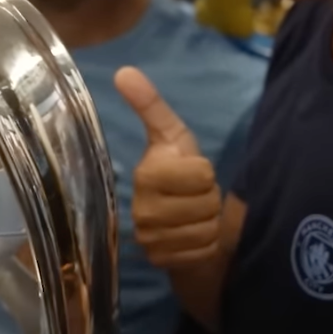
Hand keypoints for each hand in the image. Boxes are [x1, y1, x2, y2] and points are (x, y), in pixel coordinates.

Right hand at [115, 66, 221, 267]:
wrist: (177, 223)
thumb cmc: (179, 173)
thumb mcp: (172, 137)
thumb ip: (151, 105)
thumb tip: (124, 70)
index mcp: (146, 175)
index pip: (202, 173)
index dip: (205, 172)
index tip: (191, 173)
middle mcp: (142, 211)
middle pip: (206, 202)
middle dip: (209, 198)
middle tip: (194, 196)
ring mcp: (150, 240)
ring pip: (206, 229)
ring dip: (208, 222)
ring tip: (194, 215)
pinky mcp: (161, 263)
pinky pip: (202, 251)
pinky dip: (205, 244)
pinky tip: (192, 237)